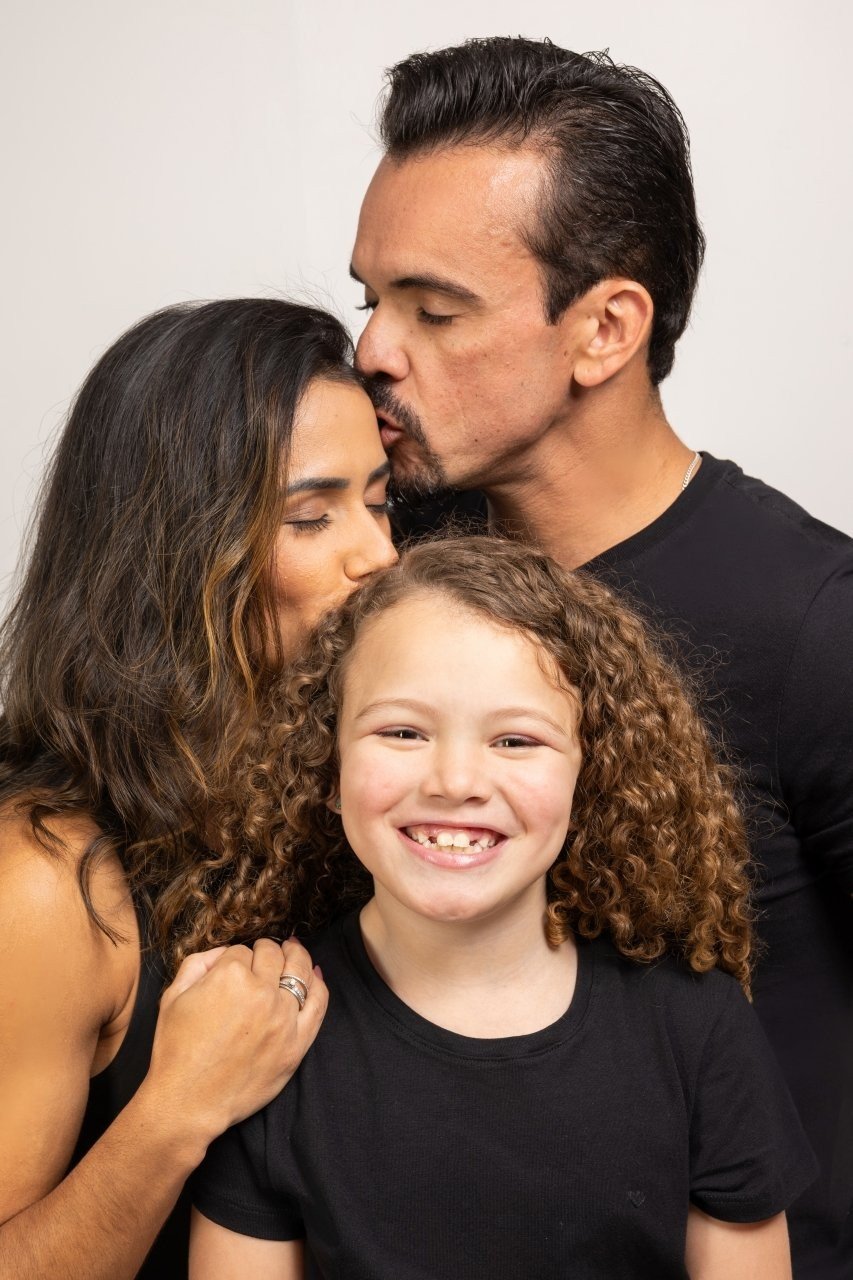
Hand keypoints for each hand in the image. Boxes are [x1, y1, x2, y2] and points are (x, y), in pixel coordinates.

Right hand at [140, 938, 326, 1151]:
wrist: (188, 1101)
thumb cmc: (176, 1050)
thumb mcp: (172, 997)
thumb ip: (199, 963)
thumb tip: (224, 952)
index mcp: (230, 976)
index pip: (241, 951)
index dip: (235, 957)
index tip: (233, 967)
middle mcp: (261, 992)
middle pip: (273, 955)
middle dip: (266, 950)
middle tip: (264, 952)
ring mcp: (283, 1018)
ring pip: (300, 972)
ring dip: (296, 957)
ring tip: (293, 950)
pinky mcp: (297, 1043)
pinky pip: (318, 1004)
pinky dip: (319, 984)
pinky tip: (316, 974)